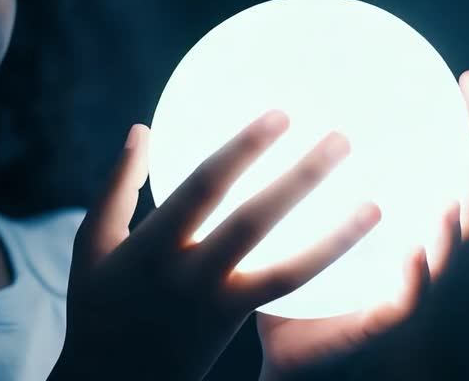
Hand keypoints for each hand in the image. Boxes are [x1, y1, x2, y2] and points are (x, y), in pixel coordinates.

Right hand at [50, 111, 381, 380]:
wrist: (111, 378)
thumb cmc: (97, 301)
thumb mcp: (91, 242)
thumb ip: (117, 185)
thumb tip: (141, 128)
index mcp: (151, 247)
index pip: (204, 189)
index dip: (244, 150)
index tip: (281, 114)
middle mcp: (189, 276)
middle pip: (255, 223)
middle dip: (300, 180)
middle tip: (342, 139)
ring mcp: (217, 305)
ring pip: (288, 271)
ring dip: (335, 237)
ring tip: (376, 204)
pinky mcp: (234, 325)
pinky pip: (287, 293)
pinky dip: (322, 266)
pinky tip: (353, 245)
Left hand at [255, 69, 468, 378]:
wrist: (275, 353)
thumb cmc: (282, 280)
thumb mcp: (284, 218)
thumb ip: (282, 173)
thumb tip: (259, 102)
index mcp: (396, 223)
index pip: (436, 168)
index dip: (457, 127)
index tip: (467, 78)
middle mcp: (412, 251)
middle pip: (460, 197)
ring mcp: (404, 288)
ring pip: (448, 246)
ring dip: (462, 203)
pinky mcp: (379, 326)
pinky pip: (406, 300)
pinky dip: (417, 274)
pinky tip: (417, 248)